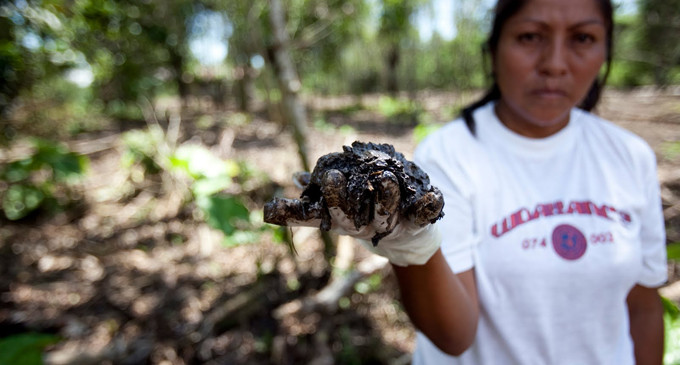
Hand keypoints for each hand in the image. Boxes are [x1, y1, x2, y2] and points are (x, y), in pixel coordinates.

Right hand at [265, 167, 443, 265]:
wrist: (408, 241)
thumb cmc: (370, 215)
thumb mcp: (345, 205)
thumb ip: (323, 192)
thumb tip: (296, 177)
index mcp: (343, 219)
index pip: (315, 216)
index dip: (297, 212)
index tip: (275, 203)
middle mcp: (363, 225)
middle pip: (348, 215)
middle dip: (338, 198)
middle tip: (330, 178)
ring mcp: (391, 225)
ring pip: (385, 212)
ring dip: (385, 196)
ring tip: (385, 178)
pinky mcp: (417, 223)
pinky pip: (424, 215)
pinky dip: (429, 206)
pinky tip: (433, 196)